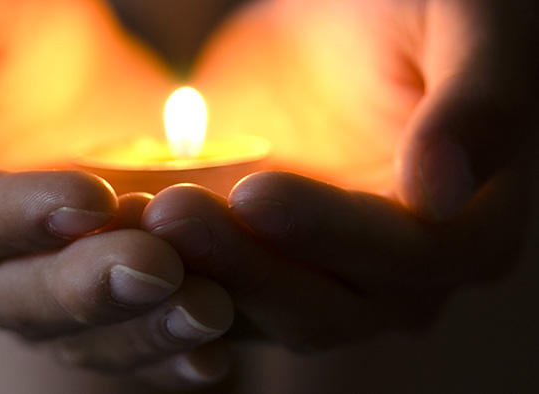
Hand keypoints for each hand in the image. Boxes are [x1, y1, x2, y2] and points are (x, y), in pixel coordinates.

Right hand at [0, 1, 233, 388]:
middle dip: (82, 288)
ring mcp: (21, 277)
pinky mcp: (83, 282)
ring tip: (207, 308)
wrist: (41, 35)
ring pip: (69, 329)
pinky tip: (216, 344)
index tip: (89, 199)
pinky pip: (117, 327)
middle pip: (6, 295)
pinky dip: (163, 338)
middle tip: (158, 268)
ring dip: (137, 328)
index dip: (7, 219)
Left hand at [142, 0, 538, 350]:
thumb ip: (481, 100)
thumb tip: (444, 192)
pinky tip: (123, 226)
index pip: (409, 258)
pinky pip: (213, 283)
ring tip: (134, 222)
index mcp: (468, 225)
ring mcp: (321, 274)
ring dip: (196, 275)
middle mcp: (396, 273)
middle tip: (173, 211)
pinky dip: (169, 266)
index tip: (256, 193)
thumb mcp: (468, 21)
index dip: (333, 234)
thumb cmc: (412, 4)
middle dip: (247, 265)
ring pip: (258, 309)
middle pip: (324, 307)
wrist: (339, 14)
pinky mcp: (259, 261)